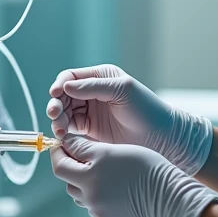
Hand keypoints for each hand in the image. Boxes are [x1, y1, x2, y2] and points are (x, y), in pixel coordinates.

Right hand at [46, 64, 213, 174]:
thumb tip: (65, 86)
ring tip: (59, 130)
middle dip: (56, 104)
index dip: (60, 85)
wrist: (162, 138)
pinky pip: (70, 128)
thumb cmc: (147, 110)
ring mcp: (91, 112)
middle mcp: (93, 93)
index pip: (71, 77)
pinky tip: (63, 136)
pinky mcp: (91, 131)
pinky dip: (63, 131)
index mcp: (101, 77)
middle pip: (63, 96)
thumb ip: (94, 86)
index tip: (55, 95)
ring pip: (64, 112)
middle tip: (55, 115)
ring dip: (58, 119)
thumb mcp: (122, 90)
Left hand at [50, 134, 217, 216]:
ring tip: (104, 171)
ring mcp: (100, 212)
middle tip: (83, 155)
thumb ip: (84, 148)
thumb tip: (67, 143)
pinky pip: (96, 206)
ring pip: (82, 195)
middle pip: (69, 182)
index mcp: (88, 178)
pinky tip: (115, 186)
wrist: (169, 197)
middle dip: (72, 168)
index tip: (62, 144)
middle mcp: (90, 198)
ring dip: (86, 183)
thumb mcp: (112, 150)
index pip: (59, 166)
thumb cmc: (146, 169)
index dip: (58, 153)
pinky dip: (99, 195)